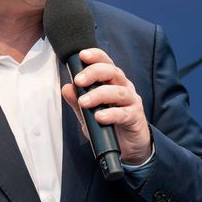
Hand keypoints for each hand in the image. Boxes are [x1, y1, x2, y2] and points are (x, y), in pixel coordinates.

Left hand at [61, 48, 152, 164]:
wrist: (128, 146)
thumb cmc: (109, 125)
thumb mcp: (87, 114)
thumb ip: (77, 102)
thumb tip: (66, 88)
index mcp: (112, 82)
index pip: (105, 62)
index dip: (95, 56)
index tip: (81, 55)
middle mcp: (123, 87)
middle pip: (112, 72)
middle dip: (94, 73)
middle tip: (79, 81)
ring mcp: (131, 102)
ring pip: (118, 92)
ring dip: (99, 95)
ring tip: (84, 102)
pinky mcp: (135, 117)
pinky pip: (124, 113)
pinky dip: (111, 114)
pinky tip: (100, 117)